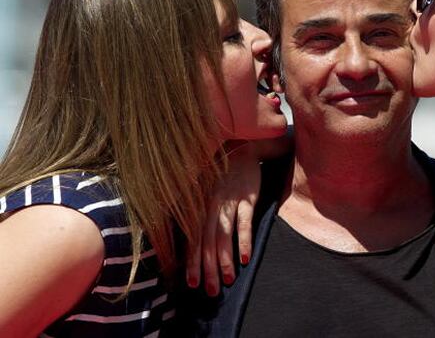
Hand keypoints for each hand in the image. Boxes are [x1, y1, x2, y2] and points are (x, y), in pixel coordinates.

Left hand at [186, 141, 260, 295]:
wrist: (242, 144)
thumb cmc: (220, 169)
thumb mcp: (201, 185)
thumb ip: (194, 208)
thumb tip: (184, 235)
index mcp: (199, 204)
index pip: (193, 237)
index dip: (191, 260)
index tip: (190, 282)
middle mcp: (211, 204)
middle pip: (207, 241)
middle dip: (206, 268)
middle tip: (208, 291)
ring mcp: (229, 200)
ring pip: (223, 235)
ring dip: (224, 260)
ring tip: (225, 281)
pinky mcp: (248, 196)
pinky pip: (245, 221)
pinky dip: (244, 240)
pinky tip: (245, 258)